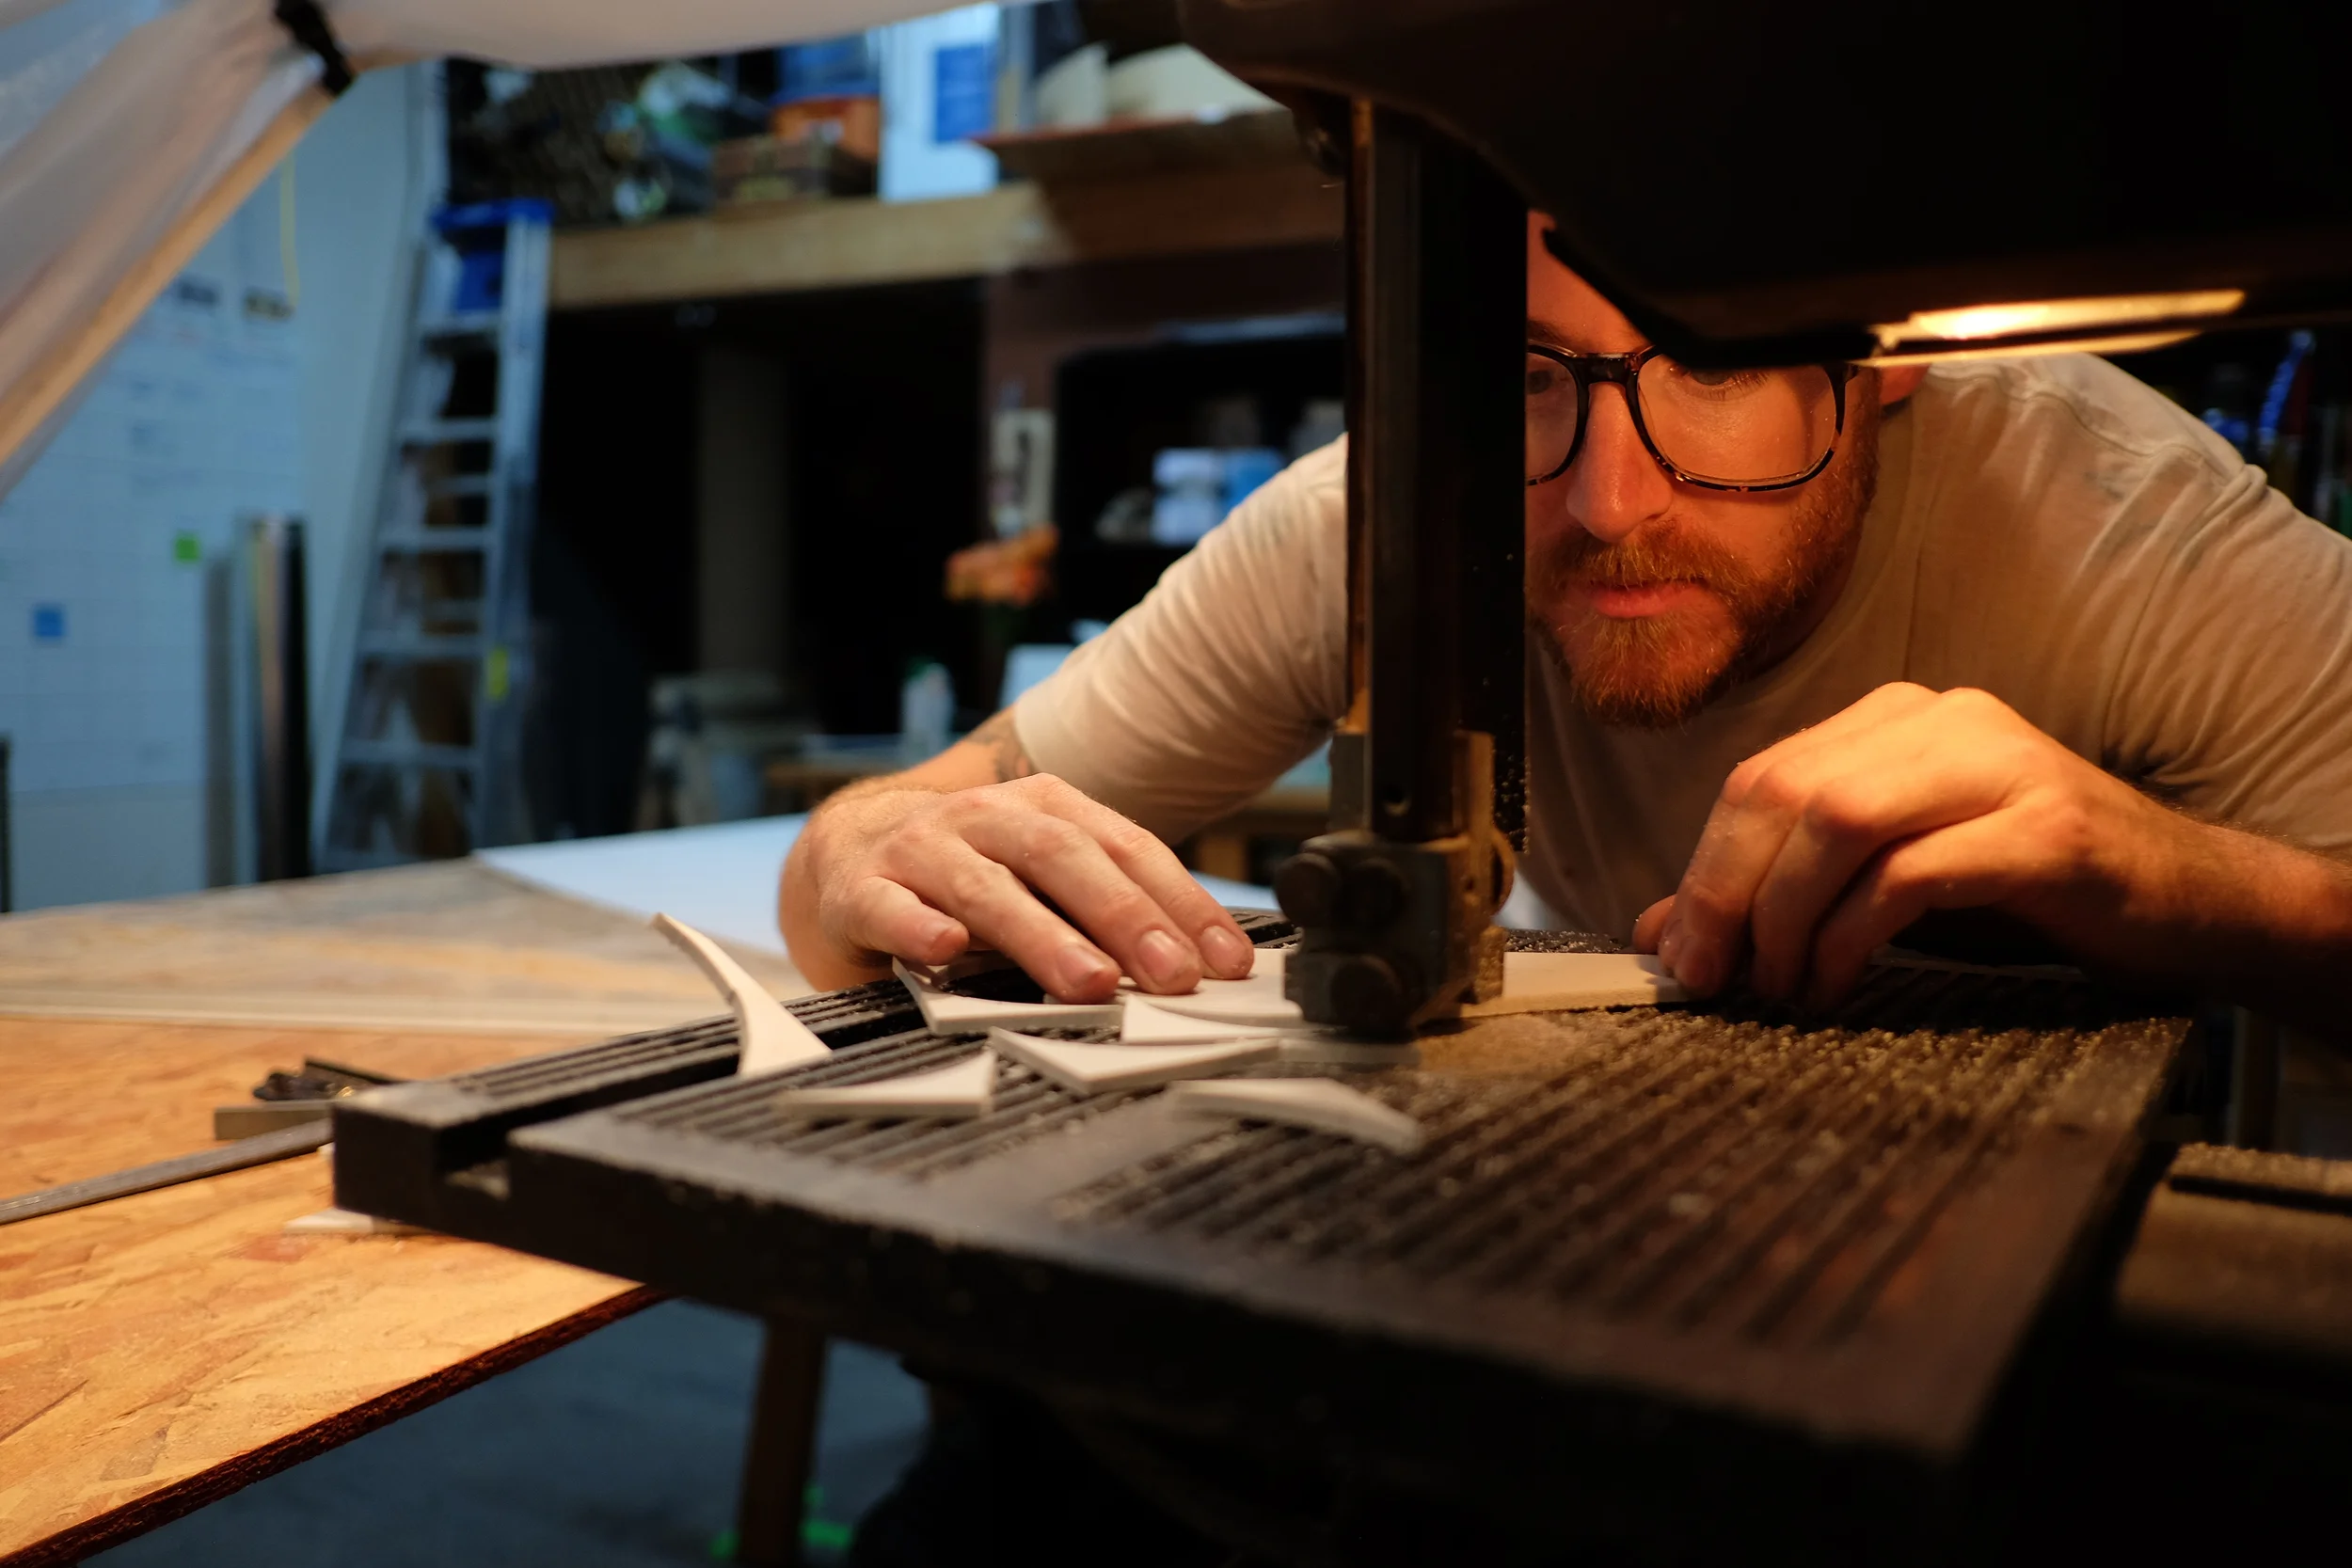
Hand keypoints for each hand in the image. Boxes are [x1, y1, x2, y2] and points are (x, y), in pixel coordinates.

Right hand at [788, 773, 1255, 1000]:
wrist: (849, 854)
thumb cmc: (968, 875)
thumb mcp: (1043, 879)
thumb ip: (1105, 912)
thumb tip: (1194, 966)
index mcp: (1047, 808)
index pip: (1128, 848)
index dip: (1181, 904)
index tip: (1225, 961)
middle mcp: (987, 817)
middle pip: (1063, 857)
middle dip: (1124, 917)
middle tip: (1170, 974)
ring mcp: (921, 848)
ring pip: (986, 888)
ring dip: (1041, 935)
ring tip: (1087, 981)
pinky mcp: (861, 889)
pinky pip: (890, 907)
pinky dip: (918, 927)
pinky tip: (945, 947)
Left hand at [1631, 683, 2194, 1007]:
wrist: (2189, 905)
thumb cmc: (2025, 895)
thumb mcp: (1885, 889)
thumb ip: (1780, 895)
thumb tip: (1662, 933)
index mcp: (1894, 719)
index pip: (1761, 779)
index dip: (1704, 869)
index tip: (1682, 956)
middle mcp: (1942, 720)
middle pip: (1785, 791)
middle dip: (1728, 893)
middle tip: (1713, 978)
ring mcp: (1999, 765)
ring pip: (1837, 820)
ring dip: (1787, 918)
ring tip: (1783, 987)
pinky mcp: (2046, 829)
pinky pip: (1911, 874)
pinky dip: (1854, 935)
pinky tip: (1839, 982)